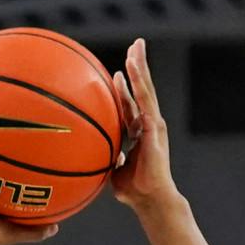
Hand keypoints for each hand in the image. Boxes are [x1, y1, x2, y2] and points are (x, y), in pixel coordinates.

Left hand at [111, 38, 178, 211]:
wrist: (149, 198)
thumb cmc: (132, 190)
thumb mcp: (112, 170)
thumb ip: (106, 159)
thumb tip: (89, 155)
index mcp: (139, 133)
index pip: (131, 106)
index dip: (124, 90)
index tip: (116, 75)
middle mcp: (148, 124)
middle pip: (141, 90)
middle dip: (137, 68)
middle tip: (134, 47)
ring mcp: (153, 123)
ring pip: (146, 88)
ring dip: (140, 66)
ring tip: (136, 46)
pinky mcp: (155, 125)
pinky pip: (145, 97)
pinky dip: (139, 79)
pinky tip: (131, 64)